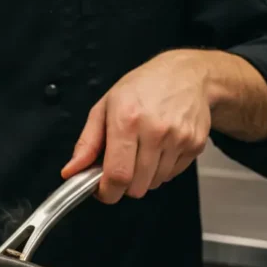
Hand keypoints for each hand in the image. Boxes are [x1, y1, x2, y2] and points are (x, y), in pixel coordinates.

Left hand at [61, 50, 211, 202]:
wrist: (186, 74)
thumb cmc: (143, 87)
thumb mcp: (105, 107)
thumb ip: (87, 143)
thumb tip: (72, 170)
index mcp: (127, 120)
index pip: (118, 175)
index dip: (107, 192)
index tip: (103, 191)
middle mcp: (155, 131)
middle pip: (136, 186)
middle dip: (124, 186)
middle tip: (120, 167)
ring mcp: (178, 139)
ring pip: (154, 184)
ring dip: (144, 177)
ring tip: (142, 151)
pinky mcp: (195, 145)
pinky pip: (172, 175)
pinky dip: (161, 170)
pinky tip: (159, 148)